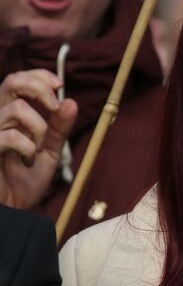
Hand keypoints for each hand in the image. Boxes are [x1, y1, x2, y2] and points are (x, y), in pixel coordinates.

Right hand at [0, 70, 77, 208]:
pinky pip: (9, 136)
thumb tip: (70, 101)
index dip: (39, 76)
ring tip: (38, 147)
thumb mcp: (49, 152)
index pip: (18, 79)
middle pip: (11, 81)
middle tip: (53, 107)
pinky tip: (26, 160)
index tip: (59, 85)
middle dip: (39, 88)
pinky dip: (27, 146)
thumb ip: (58, 128)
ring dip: (38, 127)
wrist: (11, 209)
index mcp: (11, 115)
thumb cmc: (24, 181)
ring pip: (15, 109)